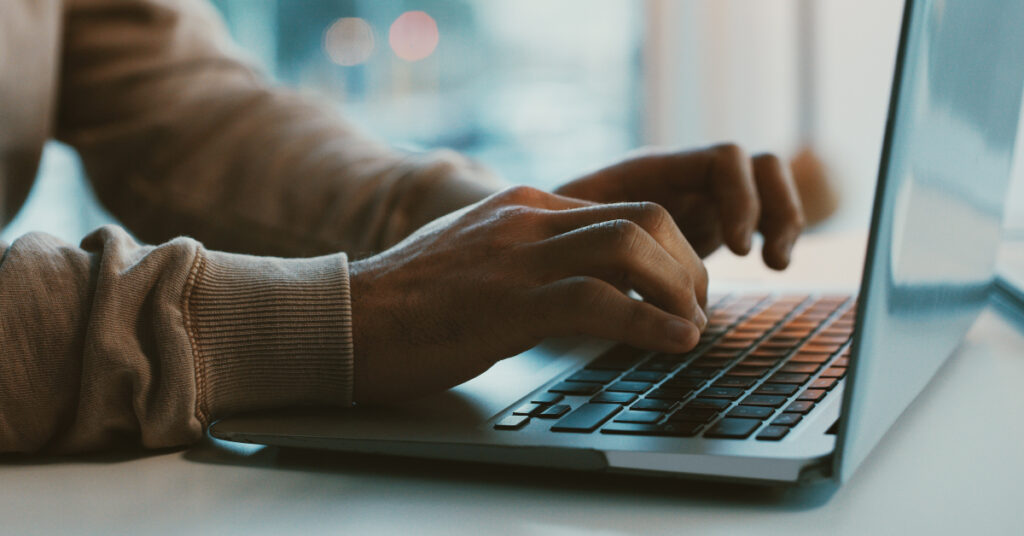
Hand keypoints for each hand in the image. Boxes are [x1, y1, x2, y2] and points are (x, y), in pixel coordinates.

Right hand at [349, 186, 707, 402]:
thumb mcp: (479, 256)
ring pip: (631, 248)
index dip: (670, 249)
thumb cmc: (410, 301)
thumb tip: (583, 278)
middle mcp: (527, 220)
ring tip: (692, 327)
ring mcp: (517, 258)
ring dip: (679, 290)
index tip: (683, 288)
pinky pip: (600, 301)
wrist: (345, 319)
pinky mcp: (508, 304)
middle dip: (686, 264)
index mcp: (524, 205)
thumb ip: (529, 253)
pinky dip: (650, 323)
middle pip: (643, 217)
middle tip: (696, 307)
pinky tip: (674, 342)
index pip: (625, 208)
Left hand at [554, 144, 804, 268]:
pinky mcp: (707, 224)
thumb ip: (598, 237)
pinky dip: (774, 233)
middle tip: (762, 259)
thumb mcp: (569, 232)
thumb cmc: (549, 233)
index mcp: (653, 169)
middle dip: (773, 207)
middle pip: (757, 165)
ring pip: (766, 186)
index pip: (723, 160)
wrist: (543, 239)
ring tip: (776, 263)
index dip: (740, 199)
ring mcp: (699, 197)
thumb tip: (619, 263)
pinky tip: (771, 265)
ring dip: (784, 218)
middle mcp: (683, 176)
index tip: (738, 249)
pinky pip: (759, 214)